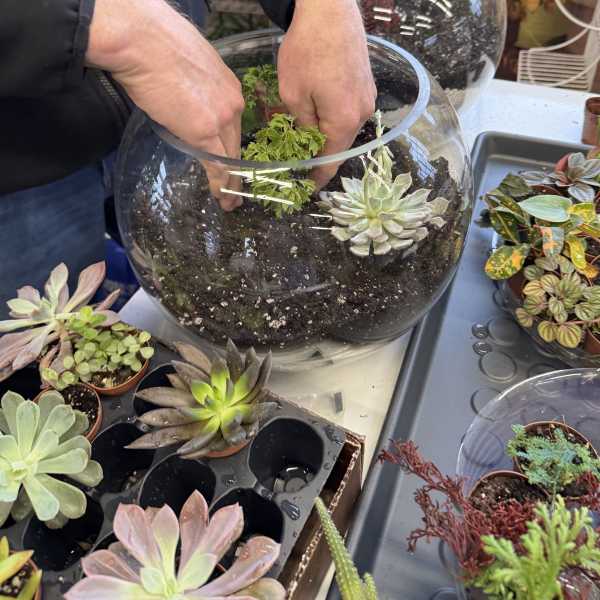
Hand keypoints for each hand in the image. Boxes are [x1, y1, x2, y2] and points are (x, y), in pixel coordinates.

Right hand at [87, 0, 243, 209]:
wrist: (142, 40)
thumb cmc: (155, 44)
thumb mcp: (187, 67)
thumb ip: (194, 88)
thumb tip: (182, 100)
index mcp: (229, 86)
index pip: (233, 123)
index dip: (231, 146)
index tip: (231, 162)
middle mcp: (233, 103)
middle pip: (236, 144)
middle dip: (236, 169)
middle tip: (235, 191)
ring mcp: (221, 118)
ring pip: (231, 158)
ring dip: (231, 184)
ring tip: (228, 202)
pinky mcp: (205, 132)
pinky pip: (218, 165)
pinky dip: (220, 185)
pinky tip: (220, 197)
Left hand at [277, 0, 376, 188]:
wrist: (330, 8)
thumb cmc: (307, 50)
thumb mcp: (293, 95)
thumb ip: (302, 126)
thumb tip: (308, 143)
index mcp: (344, 122)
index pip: (332, 162)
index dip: (317, 178)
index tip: (305, 188)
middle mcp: (362, 114)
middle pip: (340, 146)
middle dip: (319, 156)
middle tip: (297, 161)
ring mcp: (367, 98)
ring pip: (344, 128)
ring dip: (325, 135)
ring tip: (302, 135)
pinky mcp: (366, 84)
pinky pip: (348, 111)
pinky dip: (333, 118)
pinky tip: (316, 111)